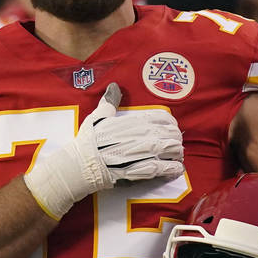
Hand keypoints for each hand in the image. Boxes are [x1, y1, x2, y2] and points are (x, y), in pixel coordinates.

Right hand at [24, 83, 183, 217]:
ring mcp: (145, 153)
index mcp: (135, 121)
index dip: (169, 124)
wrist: (81, 164)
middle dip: (175, 140)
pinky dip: (173, 169)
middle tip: (173, 146)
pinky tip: (174, 170)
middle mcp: (144, 134)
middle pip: (172, 134)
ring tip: (175, 158)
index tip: (168, 130)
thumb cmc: (88, 141)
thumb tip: (113, 87)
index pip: (163, 118)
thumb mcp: (97, 117)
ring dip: (176, 154)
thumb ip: (109, 102)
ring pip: (172, 150)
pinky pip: (166, 168)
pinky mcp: (144, 170)